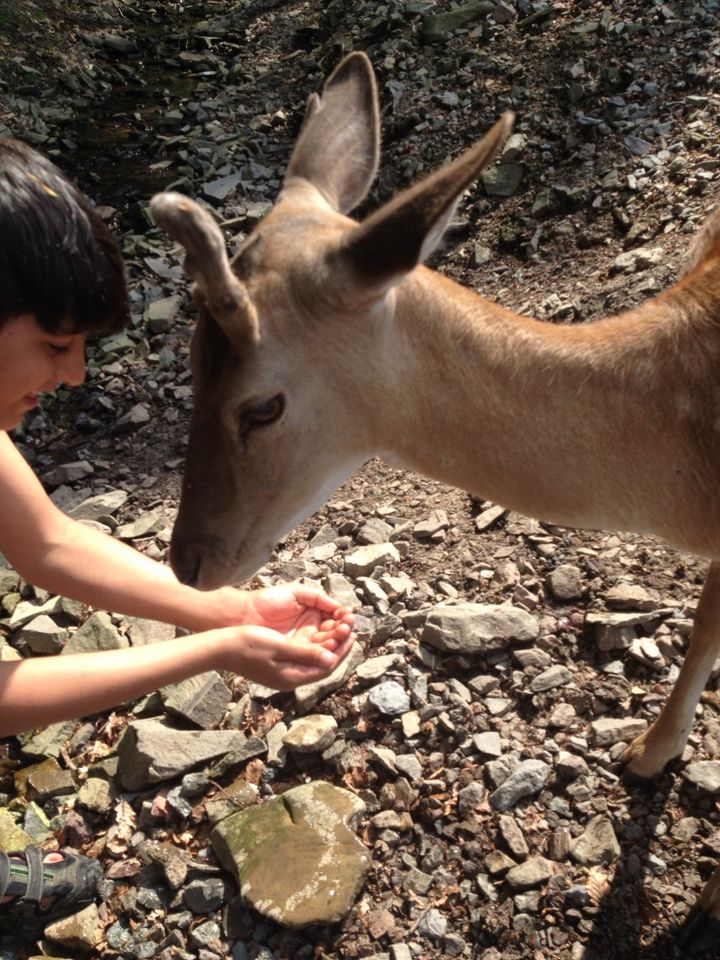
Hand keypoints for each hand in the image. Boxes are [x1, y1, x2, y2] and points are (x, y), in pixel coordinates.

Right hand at [216, 624, 354, 690]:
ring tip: (339, 628)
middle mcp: (290, 678)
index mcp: (292, 677)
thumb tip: (331, 658)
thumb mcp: (280, 646)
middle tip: (351, 629)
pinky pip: (303, 657)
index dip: (342, 651)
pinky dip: (314, 645)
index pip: (326, 667)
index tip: (353, 635)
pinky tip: (318, 634)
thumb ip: (306, 653)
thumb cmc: (248, 644)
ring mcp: (283, 673)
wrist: (221, 647)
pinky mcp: (278, 665)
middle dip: (338, 647)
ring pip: (313, 660)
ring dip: (327, 645)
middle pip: (322, 665)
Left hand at [237, 583, 354, 652]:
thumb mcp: (297, 593)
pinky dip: (323, 652)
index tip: (350, 617)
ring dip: (336, 642)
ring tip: (343, 633)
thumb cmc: (268, 600)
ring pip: (324, 647)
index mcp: (312, 616)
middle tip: (347, 627)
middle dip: (341, 632)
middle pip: (332, 636)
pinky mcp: (292, 654)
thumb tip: (341, 608)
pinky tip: (330, 645)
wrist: (243, 614)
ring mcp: (301, 644)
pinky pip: (311, 656)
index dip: (343, 620)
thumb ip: (319, 598)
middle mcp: (309, 632)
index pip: (334, 622)